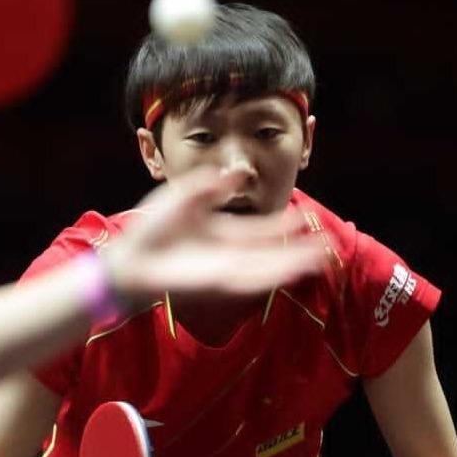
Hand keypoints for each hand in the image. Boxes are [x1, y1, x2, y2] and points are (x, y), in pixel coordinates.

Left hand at [100, 165, 324, 309]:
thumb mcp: (184, 196)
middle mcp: (226, 254)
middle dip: (296, 250)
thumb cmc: (152, 228)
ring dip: (293, 264)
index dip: (280, 226)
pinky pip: (252, 280)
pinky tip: (293, 271)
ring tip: (320, 258)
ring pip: (267, 268)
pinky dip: (273, 275)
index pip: (257, 232)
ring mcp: (224, 270)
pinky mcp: (218, 283)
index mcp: (218, 233)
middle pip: (269, 252)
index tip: (302, 218)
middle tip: (326, 244)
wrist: (131, 258)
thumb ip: (211, 185)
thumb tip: (238, 173)